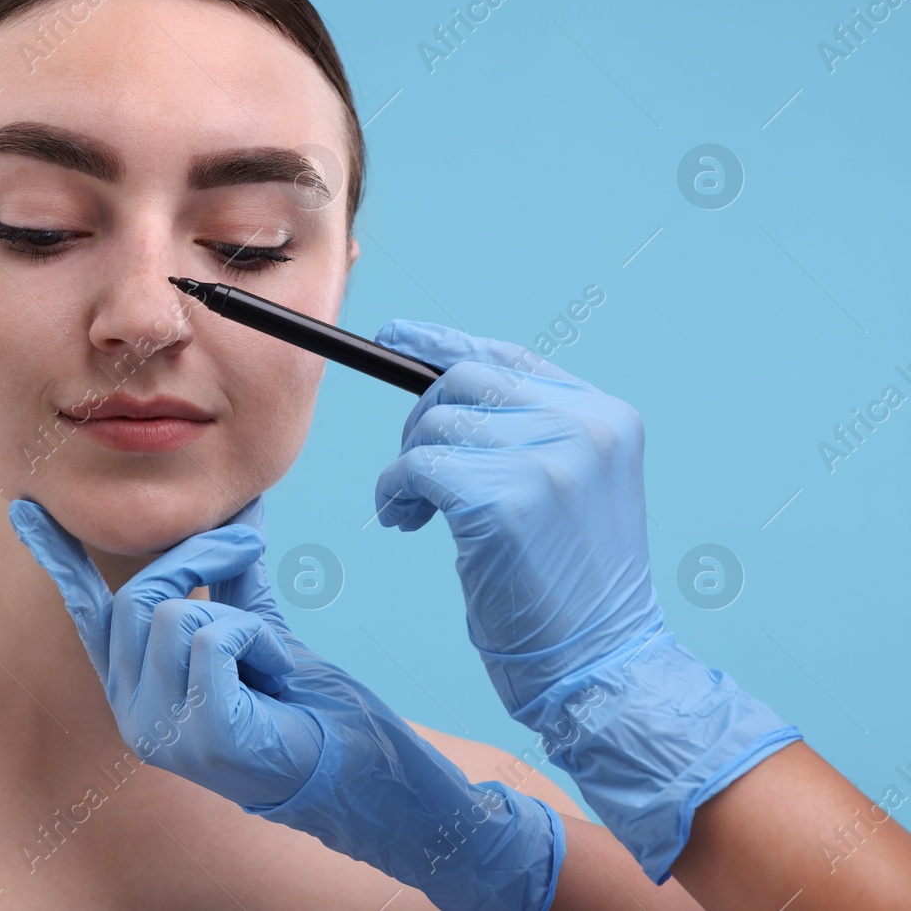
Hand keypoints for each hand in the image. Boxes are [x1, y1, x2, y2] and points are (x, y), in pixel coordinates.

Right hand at [9, 493, 564, 910]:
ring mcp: (159, 728)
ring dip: (236, 610)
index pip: (87, 609)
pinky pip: (212, 636)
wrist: (353, 772)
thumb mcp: (256, 626)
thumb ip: (232, 576)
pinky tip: (271, 674)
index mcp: (137, 683)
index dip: (58, 558)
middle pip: (137, 595)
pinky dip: (254, 635)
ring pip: (173, 612)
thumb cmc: (302, 706)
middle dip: (199, 554)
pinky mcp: (199, 733)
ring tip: (264, 652)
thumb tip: (238, 510)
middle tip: (249, 541)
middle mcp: (134, 709)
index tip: (25, 509)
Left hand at [373, 320, 799, 882]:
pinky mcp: (504, 501)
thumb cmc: (572, 588)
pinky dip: (397, 495)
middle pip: (462, 381)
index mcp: (608, 416)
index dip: (443, 343)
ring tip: (417, 514)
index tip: (396, 337)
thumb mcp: (570, 488)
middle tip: (415, 478)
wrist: (603, 666)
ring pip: (433, 426)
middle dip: (420, 422)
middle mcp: (585, 426)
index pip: (509, 356)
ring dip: (407, 470)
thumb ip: (527, 432)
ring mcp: (548, 459)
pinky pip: (416, 468)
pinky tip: (409, 524)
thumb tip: (439, 384)